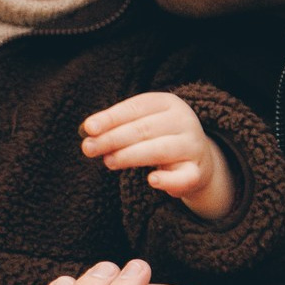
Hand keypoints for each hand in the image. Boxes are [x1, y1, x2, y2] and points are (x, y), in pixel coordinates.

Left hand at [81, 92, 236, 220]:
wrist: (197, 159)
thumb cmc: (159, 138)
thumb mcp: (141, 125)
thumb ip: (116, 126)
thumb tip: (86, 131)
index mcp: (168, 103)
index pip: (135, 108)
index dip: (111, 118)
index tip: (88, 128)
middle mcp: (184, 121)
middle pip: (144, 129)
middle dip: (113, 138)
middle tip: (88, 148)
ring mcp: (193, 146)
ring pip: (160, 150)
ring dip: (131, 156)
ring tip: (108, 162)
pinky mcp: (198, 172)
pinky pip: (185, 177)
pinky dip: (168, 180)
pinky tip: (151, 181)